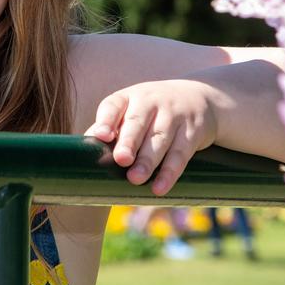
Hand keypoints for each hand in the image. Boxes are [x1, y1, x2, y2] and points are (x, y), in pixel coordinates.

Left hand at [84, 80, 217, 194]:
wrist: (201, 98)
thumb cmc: (153, 111)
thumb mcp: (132, 110)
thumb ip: (110, 128)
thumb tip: (83, 152)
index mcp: (129, 97)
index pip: (113, 105)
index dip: (106, 120)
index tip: (100, 135)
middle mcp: (150, 102)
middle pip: (137, 122)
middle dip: (129, 141)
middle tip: (121, 159)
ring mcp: (173, 115)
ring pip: (159, 139)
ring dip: (148, 160)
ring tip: (135, 179)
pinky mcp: (192, 132)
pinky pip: (181, 154)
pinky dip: (170, 172)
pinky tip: (159, 187)